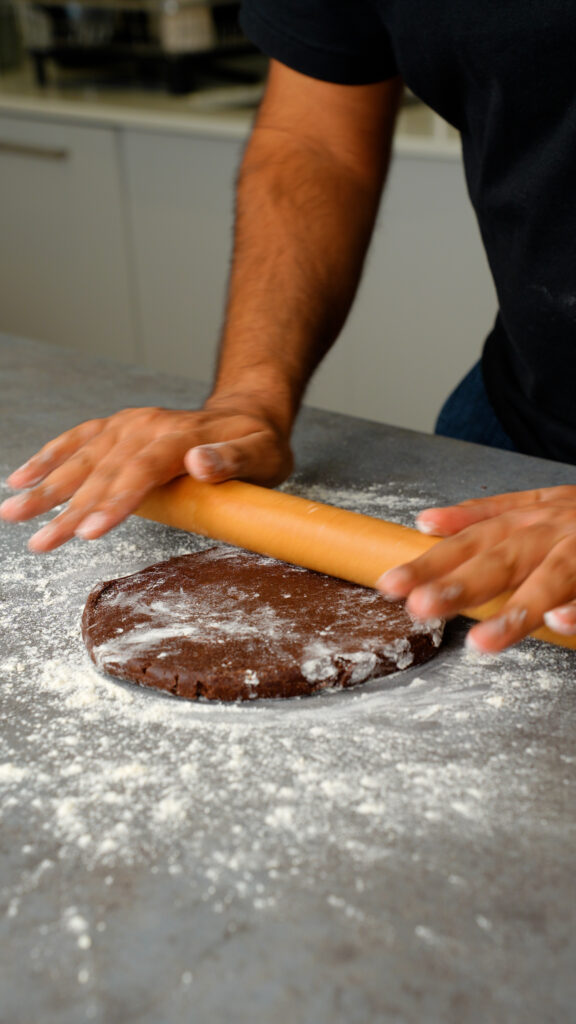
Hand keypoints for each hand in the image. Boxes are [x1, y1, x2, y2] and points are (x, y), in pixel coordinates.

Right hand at [0, 402, 292, 551]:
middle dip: (68, 510)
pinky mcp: (117, 428)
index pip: (141, 471)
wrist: (247, 413)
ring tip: (12, 514)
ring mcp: (128, 425)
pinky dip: (47, 458)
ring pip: (81, 458)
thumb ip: (232, 460)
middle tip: (40, 543)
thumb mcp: (261, 453)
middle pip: (102, 471)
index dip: (115, 502)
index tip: (91, 532)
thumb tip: (199, 463)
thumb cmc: (257, 443)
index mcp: (178, 436)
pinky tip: (21, 479)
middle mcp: (145, 426)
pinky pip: (76, 441)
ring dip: (45, 487)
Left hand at [377, 486, 575, 651]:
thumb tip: (426, 522)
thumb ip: (480, 514)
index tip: (389, 586)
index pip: (467, 544)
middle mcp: (549, 533)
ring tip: (482, 642)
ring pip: (549, 579)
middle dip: (460, 584)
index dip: (429, 564)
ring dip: (516, 610)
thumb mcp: (534, 502)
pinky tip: (561, 623)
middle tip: (421, 608)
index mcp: (524, 521)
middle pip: (500, 560)